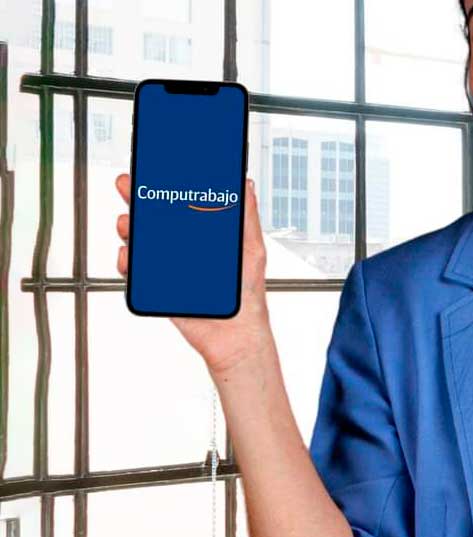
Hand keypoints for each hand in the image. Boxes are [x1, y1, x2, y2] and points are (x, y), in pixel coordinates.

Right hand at [115, 174, 273, 373]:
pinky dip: (127, 262)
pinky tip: (129, 255)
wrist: (235, 336)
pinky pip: (135, 272)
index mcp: (202, 236)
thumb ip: (247, 218)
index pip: (179, 205)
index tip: (155, 169)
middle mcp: (182, 249)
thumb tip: (245, 185)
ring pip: (139, 242)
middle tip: (128, 185)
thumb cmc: (247, 295)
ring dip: (129, 228)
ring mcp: (167, 267)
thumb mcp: (251, 251)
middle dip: (137, 200)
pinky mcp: (157, 288)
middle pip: (153, 219)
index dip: (165, 187)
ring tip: (129, 222)